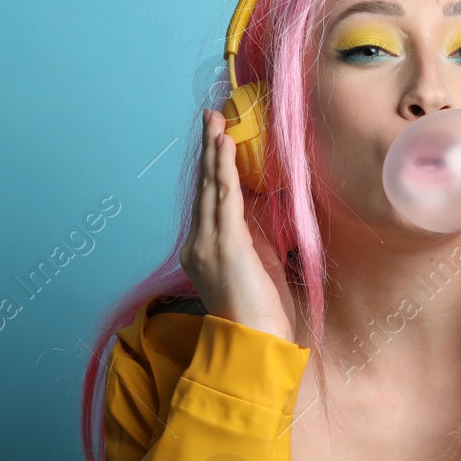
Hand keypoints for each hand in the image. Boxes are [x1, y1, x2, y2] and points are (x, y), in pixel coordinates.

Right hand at [180, 109, 296, 341]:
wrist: (255, 344)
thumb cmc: (261, 314)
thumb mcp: (256, 265)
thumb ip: (254, 236)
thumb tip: (262, 204)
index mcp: (204, 251)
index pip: (207, 200)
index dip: (212, 168)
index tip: (217, 139)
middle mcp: (198, 245)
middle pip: (203, 187)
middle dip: (208, 150)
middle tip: (211, 116)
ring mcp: (207, 245)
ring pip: (209, 187)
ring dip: (214, 151)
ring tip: (217, 121)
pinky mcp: (224, 245)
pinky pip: (223, 197)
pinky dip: (224, 168)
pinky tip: (225, 146)